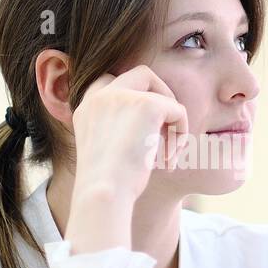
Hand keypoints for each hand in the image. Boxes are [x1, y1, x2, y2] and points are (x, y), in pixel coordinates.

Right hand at [65, 66, 187, 254]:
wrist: (104, 192)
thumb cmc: (106, 186)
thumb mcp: (105, 152)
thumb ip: (117, 132)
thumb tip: (148, 131)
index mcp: (86, 106)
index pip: (109, 82)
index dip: (133, 97)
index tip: (142, 126)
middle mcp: (101, 95)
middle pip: (142, 75)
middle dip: (161, 97)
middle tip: (165, 127)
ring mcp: (124, 96)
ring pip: (164, 94)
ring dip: (172, 122)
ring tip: (168, 153)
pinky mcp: (148, 105)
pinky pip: (178, 111)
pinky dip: (181, 134)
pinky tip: (170, 159)